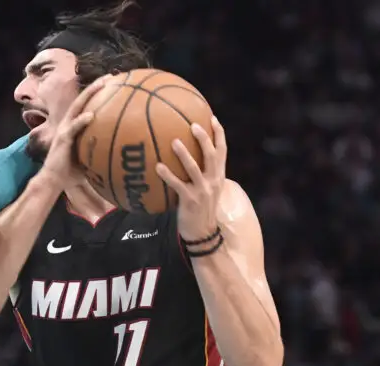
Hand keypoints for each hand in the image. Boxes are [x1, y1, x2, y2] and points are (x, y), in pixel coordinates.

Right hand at [41, 76, 112, 180]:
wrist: (54, 181)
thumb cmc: (71, 172)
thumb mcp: (89, 158)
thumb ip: (100, 150)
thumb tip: (120, 152)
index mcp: (74, 126)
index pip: (86, 105)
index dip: (97, 93)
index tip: (113, 83)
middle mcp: (68, 123)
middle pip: (83, 99)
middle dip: (96, 86)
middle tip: (111, 76)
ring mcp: (65, 130)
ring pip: (77, 107)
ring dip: (90, 94)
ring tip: (103, 84)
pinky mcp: (62, 139)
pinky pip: (73, 127)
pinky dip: (82, 120)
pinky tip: (91, 115)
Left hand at [155, 116, 227, 240]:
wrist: (202, 232)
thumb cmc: (200, 208)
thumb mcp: (207, 189)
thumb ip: (202, 174)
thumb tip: (188, 158)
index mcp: (218, 176)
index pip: (222, 151)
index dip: (219, 134)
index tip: (212, 118)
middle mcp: (214, 181)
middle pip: (212, 154)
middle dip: (204, 138)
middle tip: (193, 125)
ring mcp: (203, 191)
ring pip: (195, 168)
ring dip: (184, 154)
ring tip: (173, 142)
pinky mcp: (190, 200)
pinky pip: (177, 185)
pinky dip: (167, 175)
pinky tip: (157, 167)